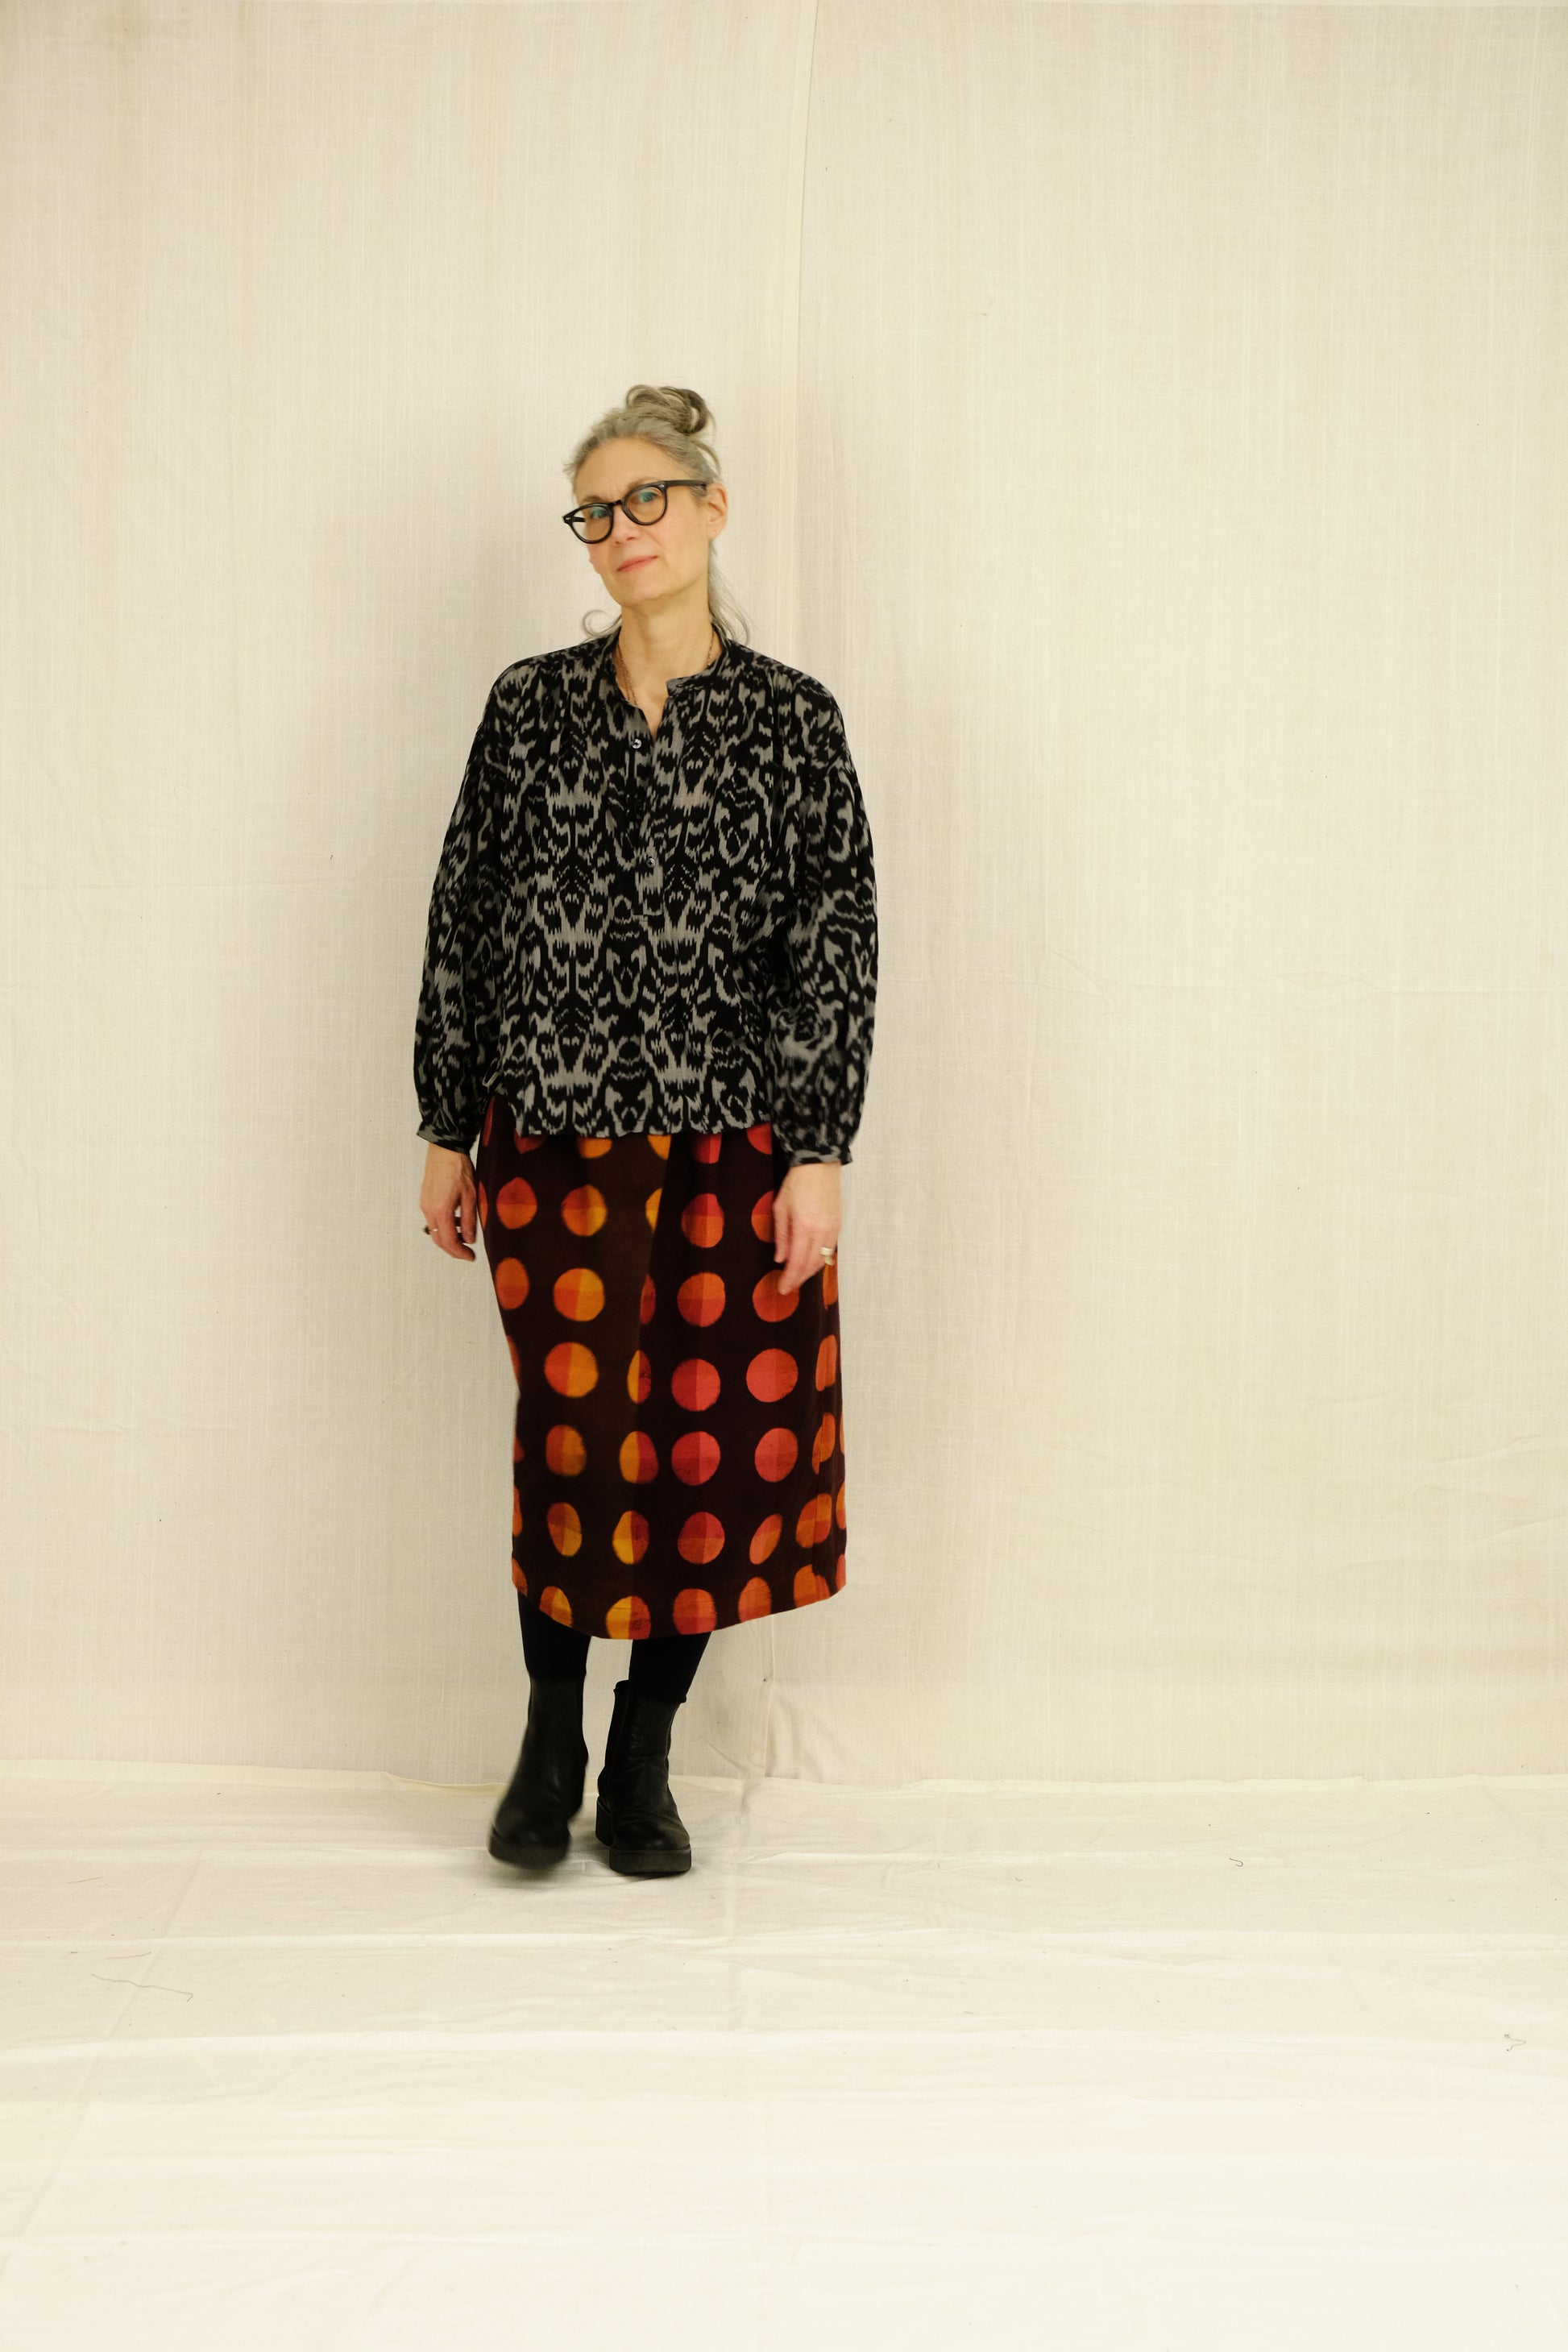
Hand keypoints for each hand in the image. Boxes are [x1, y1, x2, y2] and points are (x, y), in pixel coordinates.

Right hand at [420, 1143, 477, 1260]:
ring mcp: (425, 1205)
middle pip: (438, 1239)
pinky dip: (444, 1226)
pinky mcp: (425, 1200)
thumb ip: (469, 1220)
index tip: (470, 1257)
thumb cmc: (459, 1169)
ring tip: (464, 1235)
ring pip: (434, 1230)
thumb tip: (469, 1239)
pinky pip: (433, 1220)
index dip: (460, 1252)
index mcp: (441, 1211)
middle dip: (453, 1249)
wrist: (444, 1150)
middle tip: (467, 1253)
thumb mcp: (470, 1196)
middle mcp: (429, 1210)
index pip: (449, 1241)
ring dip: (448, 1237)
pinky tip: (456, 1221)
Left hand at [772, 1161, 840, 1294]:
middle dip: (799, 1279)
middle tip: (788, 1287)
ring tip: (797, 1277)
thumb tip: (780, 1259)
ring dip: (809, 1271)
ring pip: (822, 1259)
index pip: (797, 1261)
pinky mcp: (839, 1225)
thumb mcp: (781, 1208)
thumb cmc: (796, 1183)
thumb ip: (781, 1236)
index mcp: (804, 1226)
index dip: (790, 1278)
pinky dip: (819, 1260)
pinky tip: (810, 1263)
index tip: (782, 1288)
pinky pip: (829, 1249)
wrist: (819, 1165)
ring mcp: (833, 1229)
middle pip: (811, 1265)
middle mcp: (821, 1231)